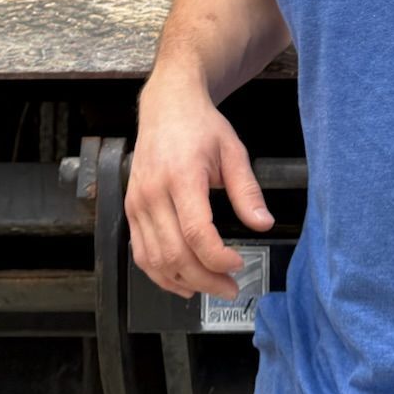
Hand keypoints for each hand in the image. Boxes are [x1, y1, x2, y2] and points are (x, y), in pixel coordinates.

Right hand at [125, 73, 273, 300]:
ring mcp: (137, 203)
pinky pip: (140, 253)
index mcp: (182, 177)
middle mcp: (153, 193)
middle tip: (230, 287)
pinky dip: (160, 274)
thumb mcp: (233, 151)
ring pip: (155, 259)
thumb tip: (263, 223)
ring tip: (210, 287)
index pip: (196, 233)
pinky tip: (182, 280)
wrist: (167, 106)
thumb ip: (247, 191)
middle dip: (205, 279)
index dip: (217, 258)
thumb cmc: (200, 127)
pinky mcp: (130, 209)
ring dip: (183, 282)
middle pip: (175, 253)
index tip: (238, 264)